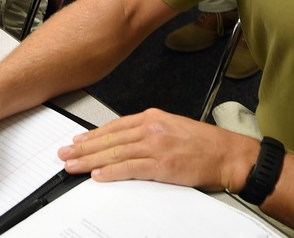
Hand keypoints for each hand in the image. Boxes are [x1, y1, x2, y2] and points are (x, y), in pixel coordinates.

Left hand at [57, 108, 258, 191]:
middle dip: (83, 147)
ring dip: (89, 160)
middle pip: (109, 139)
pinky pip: (129, 169)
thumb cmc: (206, 144)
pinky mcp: (161, 165)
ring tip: (72, 165)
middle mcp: (151, 128)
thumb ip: (150, 131)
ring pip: (114, 153)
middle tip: (64, 153)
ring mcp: (155, 146)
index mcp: (154, 117)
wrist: (229, 154)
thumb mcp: (173, 127)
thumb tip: (127, 141)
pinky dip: (110, 172)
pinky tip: (97, 175)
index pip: (115, 126)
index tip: (77, 140)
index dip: (93, 134)